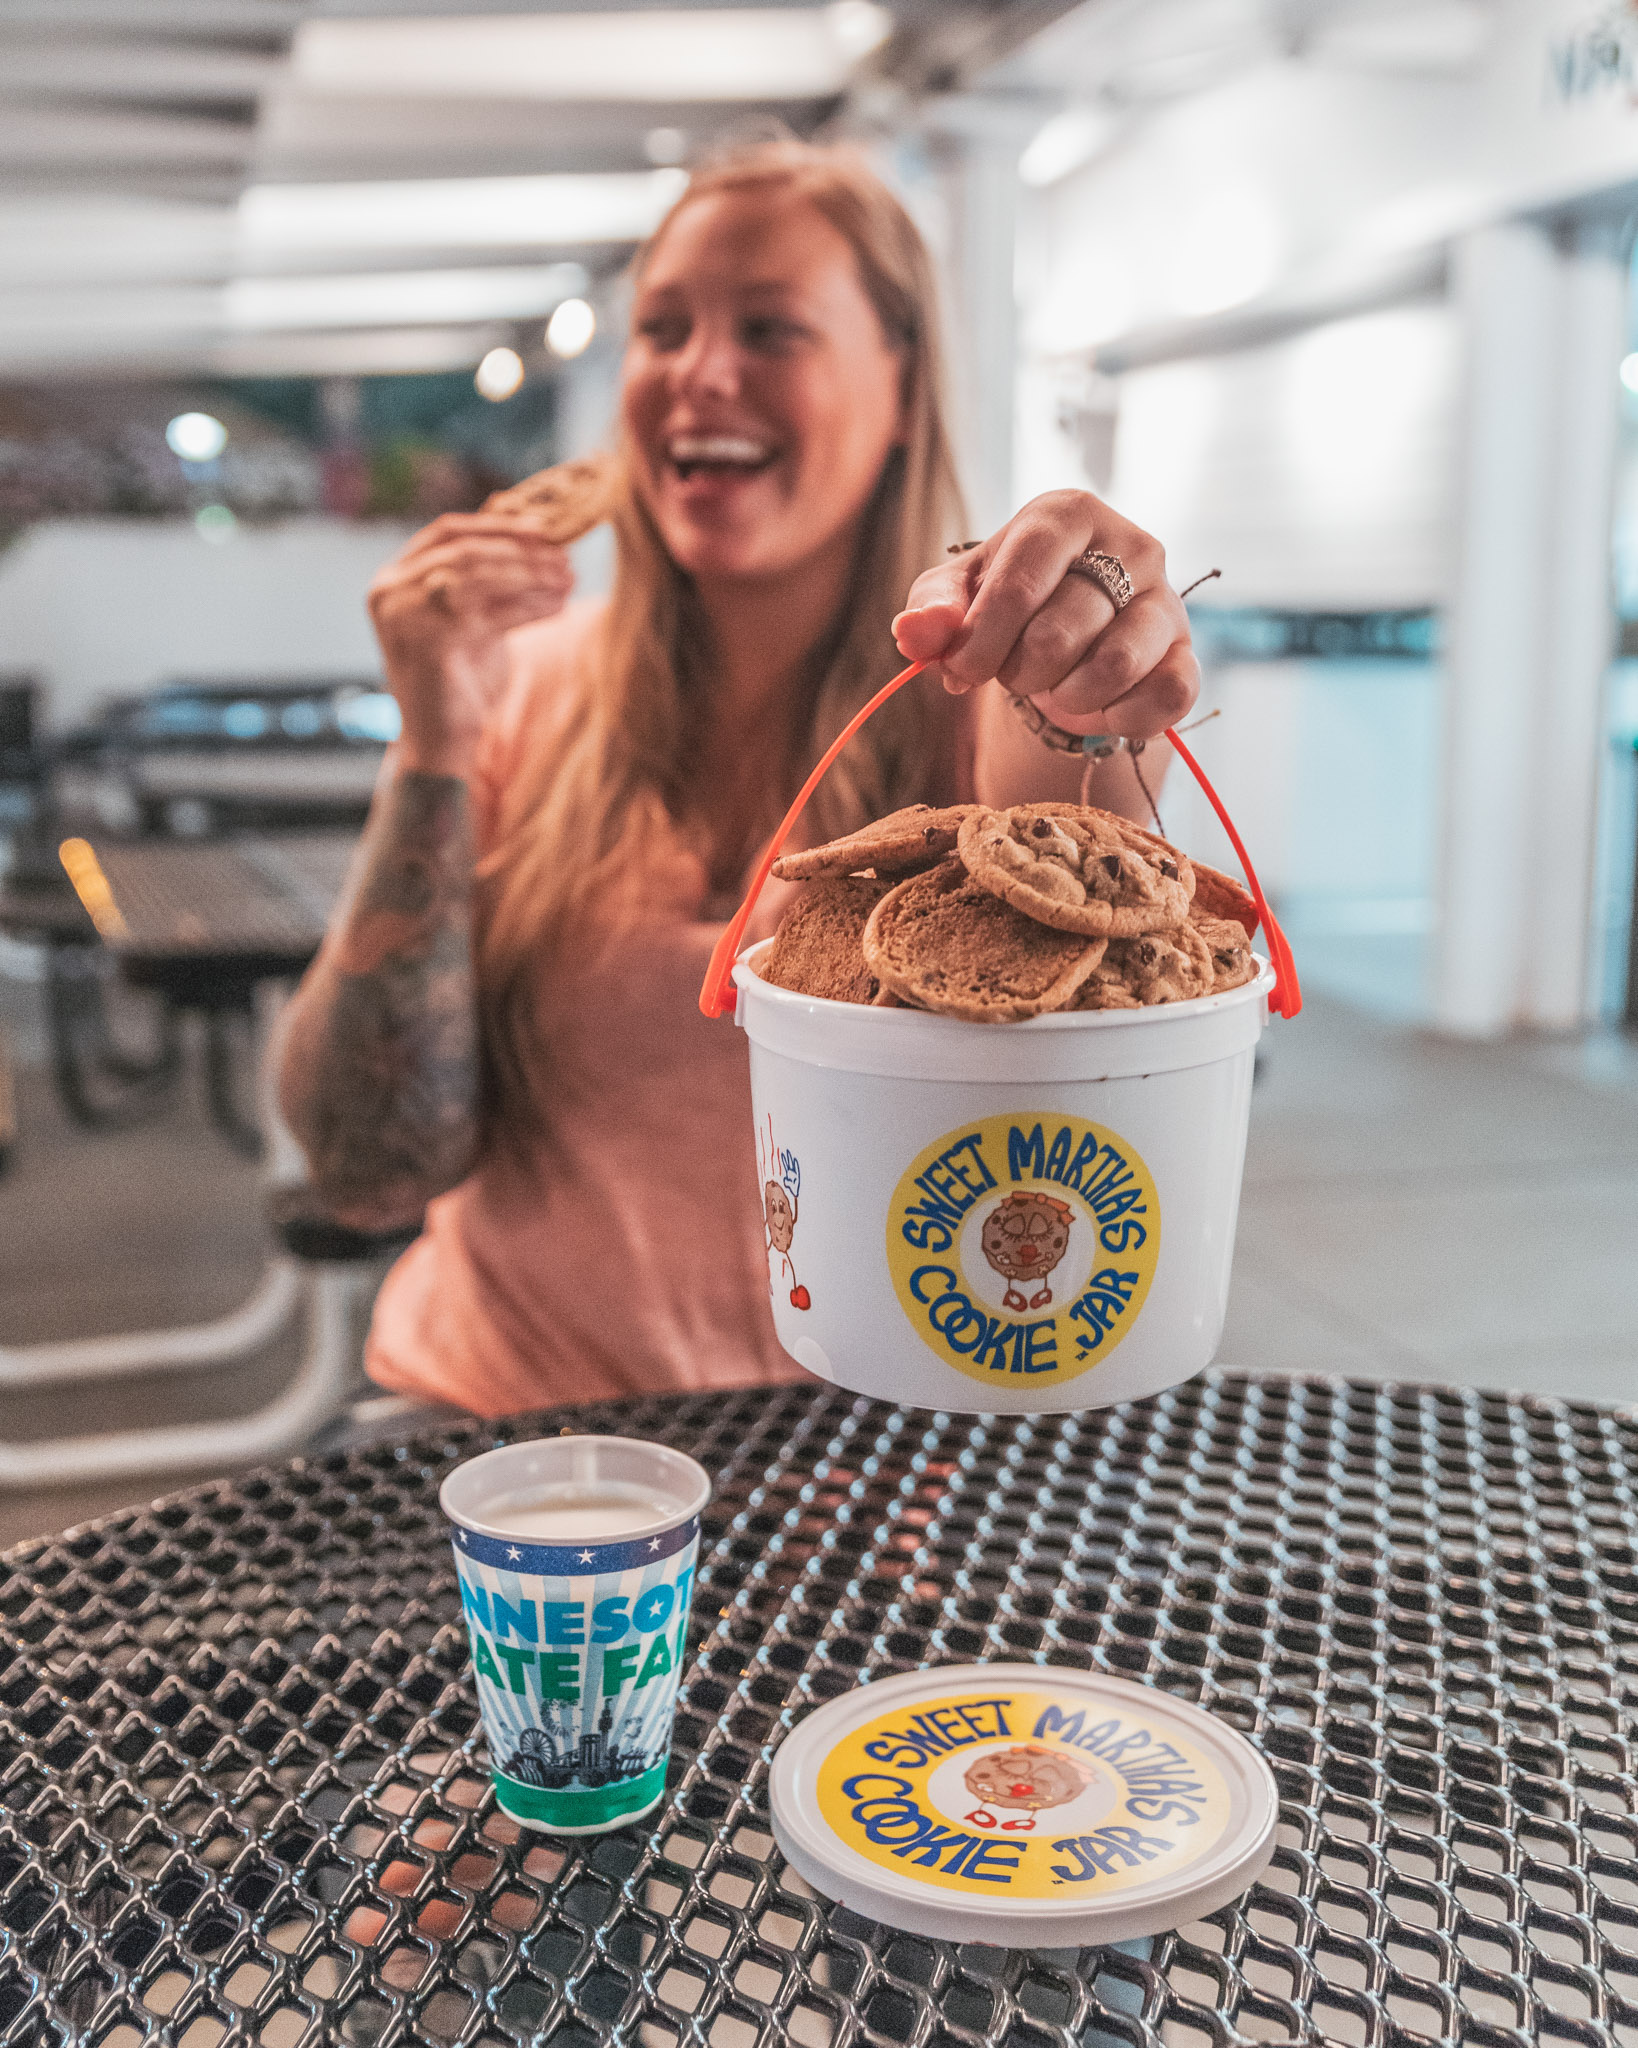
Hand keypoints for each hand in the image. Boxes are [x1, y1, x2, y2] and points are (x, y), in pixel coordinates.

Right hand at [367, 514, 574, 776]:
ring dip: (529, 574)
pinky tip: (558, 608)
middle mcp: (389, 592)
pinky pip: (489, 612)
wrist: (439, 743)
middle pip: (465, 549)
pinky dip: (529, 606)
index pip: (447, 532)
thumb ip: (486, 578)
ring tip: (567, 581)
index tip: (544, 529)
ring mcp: (403, 616)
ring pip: (477, 573)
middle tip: (565, 560)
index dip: (498, 525)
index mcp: (393, 578)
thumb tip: (533, 531)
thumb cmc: (460, 680)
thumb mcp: (470, 617)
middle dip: (521, 551)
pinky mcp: (428, 643)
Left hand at [891, 489, 1197, 738]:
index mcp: (1066, 515)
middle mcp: (1130, 545)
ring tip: (1053, 687)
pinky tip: (1098, 708)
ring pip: (1113, 667)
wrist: (1071, 631)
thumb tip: (913, 633)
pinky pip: (1163, 698)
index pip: (1019, 586)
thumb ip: (932, 610)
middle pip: (1059, 633)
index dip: (981, 642)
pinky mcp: (1187, 653)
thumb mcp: (958, 597)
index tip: (960, 672)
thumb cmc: (1008, 604)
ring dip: (1066, 697)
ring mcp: (1166, 599)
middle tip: (1012, 673)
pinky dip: (1120, 718)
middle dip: (1019, 672)